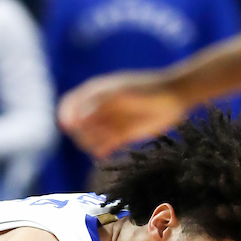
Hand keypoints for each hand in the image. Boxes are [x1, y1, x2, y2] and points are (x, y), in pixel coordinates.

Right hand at [58, 70, 186, 157]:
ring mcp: (110, 122)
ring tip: (109, 139)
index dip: (67, 116)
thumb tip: (76, 121)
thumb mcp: (120, 93)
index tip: (72, 125)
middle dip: (82, 132)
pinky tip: (107, 151)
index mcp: (95, 92)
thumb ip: (97, 104)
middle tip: (99, 131)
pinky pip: (103, 147)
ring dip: (92, 142)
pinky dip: (101, 151)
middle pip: (77, 125)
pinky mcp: (121, 136)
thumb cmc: (147, 89)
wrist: (174, 97)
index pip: (69, 105)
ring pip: (88, 138)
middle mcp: (100, 108)